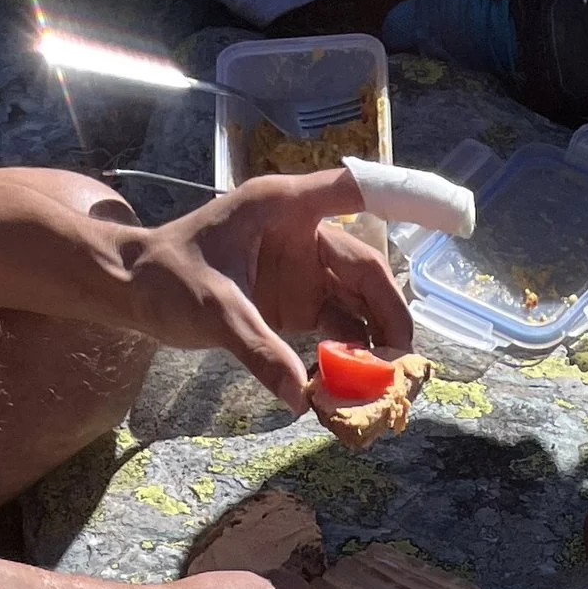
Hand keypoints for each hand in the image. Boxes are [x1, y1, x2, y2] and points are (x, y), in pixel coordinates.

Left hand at [119, 168, 413, 411]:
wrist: (132, 291)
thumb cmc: (166, 279)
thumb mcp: (210, 310)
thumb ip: (256, 349)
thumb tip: (299, 396)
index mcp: (284, 208)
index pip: (354, 192)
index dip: (407, 198)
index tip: (455, 213)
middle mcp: (302, 234)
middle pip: (367, 269)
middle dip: (389, 315)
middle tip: (401, 365)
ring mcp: (302, 271)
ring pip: (357, 305)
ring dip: (373, 343)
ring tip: (384, 386)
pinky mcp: (295, 305)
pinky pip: (336, 330)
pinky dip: (347, 357)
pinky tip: (353, 388)